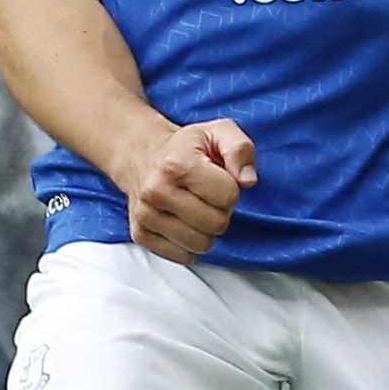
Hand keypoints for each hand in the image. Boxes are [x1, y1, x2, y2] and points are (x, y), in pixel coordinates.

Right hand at [113, 117, 257, 262]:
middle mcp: (156, 191)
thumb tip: (248, 180)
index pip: (229, 196)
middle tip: (206, 195)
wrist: (141, 154)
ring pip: (201, 245)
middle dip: (220, 211)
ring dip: (205, 230)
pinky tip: (181, 221)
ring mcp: (146, 215)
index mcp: (177, 164)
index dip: (230, 188)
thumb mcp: (218, 132)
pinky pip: (183, 257)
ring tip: (195, 208)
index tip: (217, 178)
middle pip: (217, 224)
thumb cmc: (184, 147)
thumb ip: (240, 149)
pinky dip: (188, 244)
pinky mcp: (141, 234)